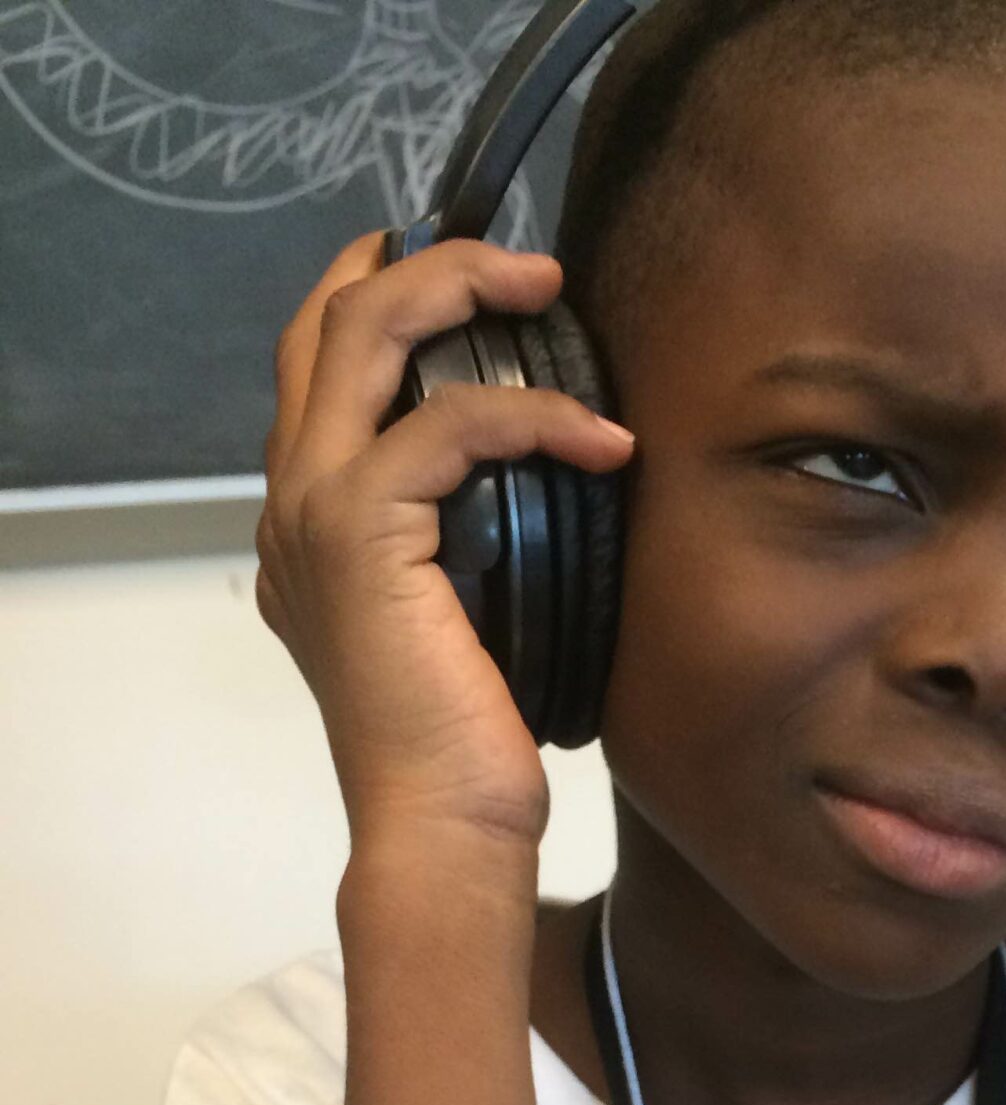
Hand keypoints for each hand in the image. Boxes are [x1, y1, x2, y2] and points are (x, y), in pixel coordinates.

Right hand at [256, 232, 635, 864]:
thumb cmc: (466, 749)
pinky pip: (448, 425)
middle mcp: (291, 504)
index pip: (323, 367)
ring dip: (463, 290)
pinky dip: (534, 416)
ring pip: (366, 336)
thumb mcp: (469, 622)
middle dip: (428, 265)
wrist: (442, 827)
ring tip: (552, 292)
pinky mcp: (361, 533)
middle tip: (528, 266)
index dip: (389, 297)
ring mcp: (314, 512)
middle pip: (329, 321)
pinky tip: (603, 442)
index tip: (481, 284)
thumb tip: (553, 495)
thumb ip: (469, 549)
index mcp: (308, 525)